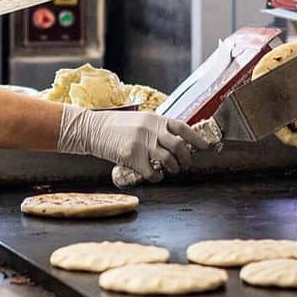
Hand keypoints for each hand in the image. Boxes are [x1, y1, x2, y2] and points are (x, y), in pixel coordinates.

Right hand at [56, 107, 211, 182]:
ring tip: (171, 171)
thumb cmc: (115, 126)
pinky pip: (152, 171)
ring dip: (174, 168)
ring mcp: (142, 143)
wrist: (92, 129)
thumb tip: (173, 140)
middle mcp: (151, 129)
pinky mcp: (132, 156)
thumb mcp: (139, 120)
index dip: (196, 138)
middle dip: (186, 158)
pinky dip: (157, 177)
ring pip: (168, 159)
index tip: (204, 147)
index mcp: (155, 119)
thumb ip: (155, 128)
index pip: (182, 127)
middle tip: (185, 165)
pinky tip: (156, 176)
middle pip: (179, 146)